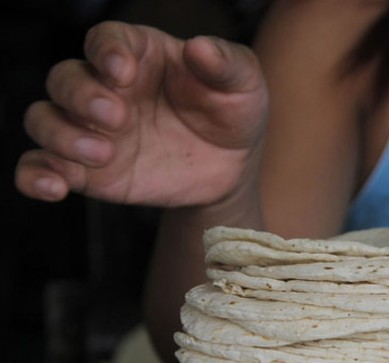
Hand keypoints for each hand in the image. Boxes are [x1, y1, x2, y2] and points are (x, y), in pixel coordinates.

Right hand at [15, 21, 266, 207]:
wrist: (231, 169)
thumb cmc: (232, 113)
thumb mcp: (244, 84)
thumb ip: (227, 64)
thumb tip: (201, 49)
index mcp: (138, 55)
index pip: (104, 40)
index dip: (106, 51)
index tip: (123, 72)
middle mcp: (105, 88)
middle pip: (64, 78)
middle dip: (81, 96)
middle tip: (116, 117)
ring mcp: (92, 130)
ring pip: (44, 120)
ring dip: (61, 136)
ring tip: (103, 153)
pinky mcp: (88, 170)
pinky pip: (41, 167)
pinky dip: (35, 175)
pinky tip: (55, 187)